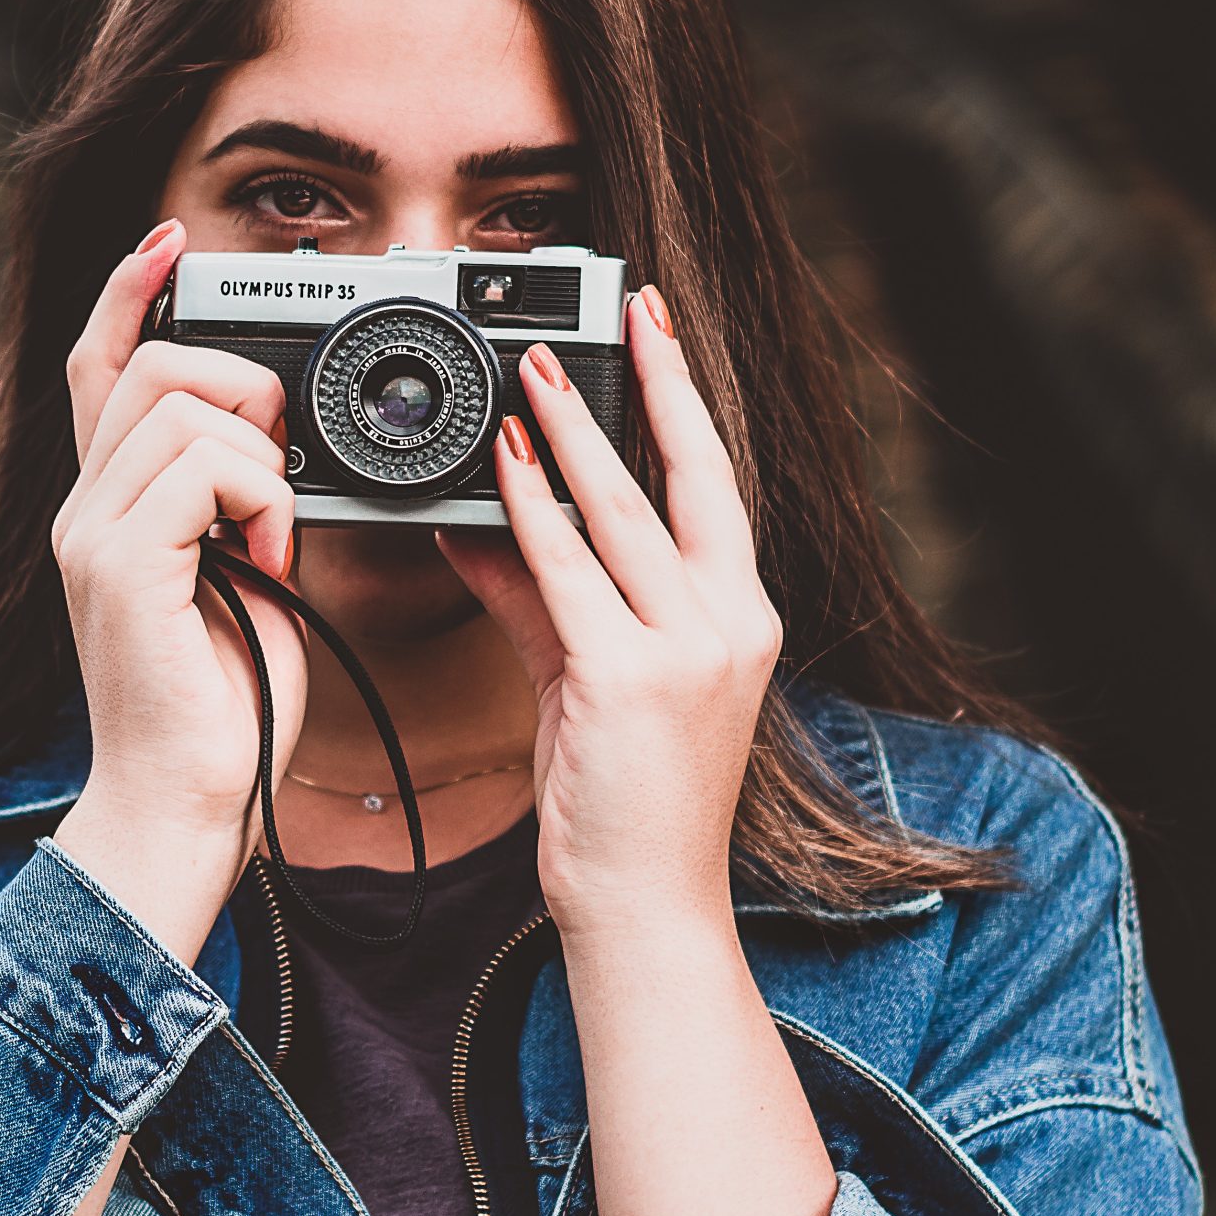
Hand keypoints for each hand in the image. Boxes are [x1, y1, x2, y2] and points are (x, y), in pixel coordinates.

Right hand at [48, 218, 305, 915]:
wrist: (184, 805)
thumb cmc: (220, 708)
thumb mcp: (242, 577)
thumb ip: (237, 505)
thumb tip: (281, 448)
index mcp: (109, 508)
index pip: (98, 367)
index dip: (128, 292)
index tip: (171, 241)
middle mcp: (83, 510)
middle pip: (156, 366)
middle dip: (243, 386)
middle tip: (282, 470)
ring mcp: (91, 534)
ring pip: (184, 405)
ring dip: (262, 459)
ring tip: (274, 536)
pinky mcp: (118, 564)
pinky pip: (204, 467)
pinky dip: (261, 500)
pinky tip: (268, 559)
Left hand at [439, 284, 782, 936]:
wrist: (645, 909)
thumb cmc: (625, 801)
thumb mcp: (585, 679)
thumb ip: (537, 595)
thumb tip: (476, 522)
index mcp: (739, 618)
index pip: (717, 485)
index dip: (688, 400)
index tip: (659, 328)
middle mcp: (731, 624)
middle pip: (693, 475)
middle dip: (656, 380)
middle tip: (619, 306)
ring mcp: (689, 652)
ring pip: (628, 513)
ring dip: (576, 432)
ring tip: (534, 369)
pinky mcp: (632, 682)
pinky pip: (572, 577)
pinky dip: (535, 515)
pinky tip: (506, 465)